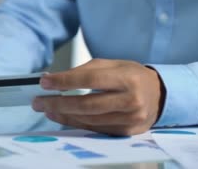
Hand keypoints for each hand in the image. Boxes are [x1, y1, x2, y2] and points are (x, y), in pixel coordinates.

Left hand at [32, 59, 164, 135]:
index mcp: (127, 78)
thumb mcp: (112, 65)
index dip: (64, 81)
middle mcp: (130, 100)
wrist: (160, 95)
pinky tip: (62, 117)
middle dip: (58, 103)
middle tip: (38, 101)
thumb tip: (55, 79)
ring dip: (63, 115)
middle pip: (87, 104)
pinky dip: (76, 123)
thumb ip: (85, 70)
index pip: (90, 79)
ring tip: (46, 109)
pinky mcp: (127, 132)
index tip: (44, 82)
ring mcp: (130, 119)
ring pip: (89, 120)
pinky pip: (96, 129)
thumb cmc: (132, 76)